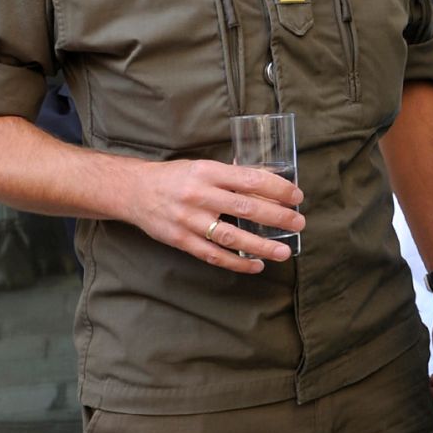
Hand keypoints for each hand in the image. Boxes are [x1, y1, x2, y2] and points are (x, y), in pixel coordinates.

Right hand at [122, 159, 304, 273]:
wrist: (133, 191)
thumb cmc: (176, 177)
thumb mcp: (203, 167)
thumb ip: (232, 174)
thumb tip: (269, 177)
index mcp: (208, 172)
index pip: (250, 179)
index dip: (277, 188)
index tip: (297, 196)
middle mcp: (199, 195)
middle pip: (246, 208)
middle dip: (277, 217)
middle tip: (299, 223)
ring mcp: (188, 220)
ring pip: (231, 237)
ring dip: (262, 246)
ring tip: (285, 251)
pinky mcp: (181, 240)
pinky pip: (213, 255)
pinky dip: (237, 263)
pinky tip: (257, 265)